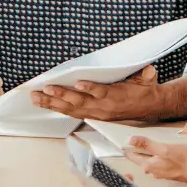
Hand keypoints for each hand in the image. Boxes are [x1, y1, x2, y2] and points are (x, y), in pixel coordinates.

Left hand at [32, 65, 165, 120]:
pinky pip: (73, 113)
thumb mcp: (146, 81)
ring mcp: (96, 112)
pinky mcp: (93, 115)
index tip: (79, 83)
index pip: (101, 91)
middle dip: (58, 96)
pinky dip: (59, 108)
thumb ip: (146, 76)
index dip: (90, 88)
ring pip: (71, 109)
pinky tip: (47, 104)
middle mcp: (103, 107)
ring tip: (36, 98)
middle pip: (78, 101)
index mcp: (115, 96)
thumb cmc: (142, 90)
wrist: (148, 107)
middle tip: (42, 90)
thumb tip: (150, 71)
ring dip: (52, 103)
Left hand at [123, 136, 186, 185]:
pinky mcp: (168, 172)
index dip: (126, 147)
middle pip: (139, 158)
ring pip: (148, 160)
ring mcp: (160, 172)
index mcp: (149, 165)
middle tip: (129, 140)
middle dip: (134, 150)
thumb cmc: (185, 160)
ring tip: (141, 144)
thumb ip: (147, 144)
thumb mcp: (165, 149)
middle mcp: (152, 171)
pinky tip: (158, 151)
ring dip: (144, 153)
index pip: (131, 155)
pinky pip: (156, 162)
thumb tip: (130, 140)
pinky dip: (154, 155)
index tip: (119, 141)